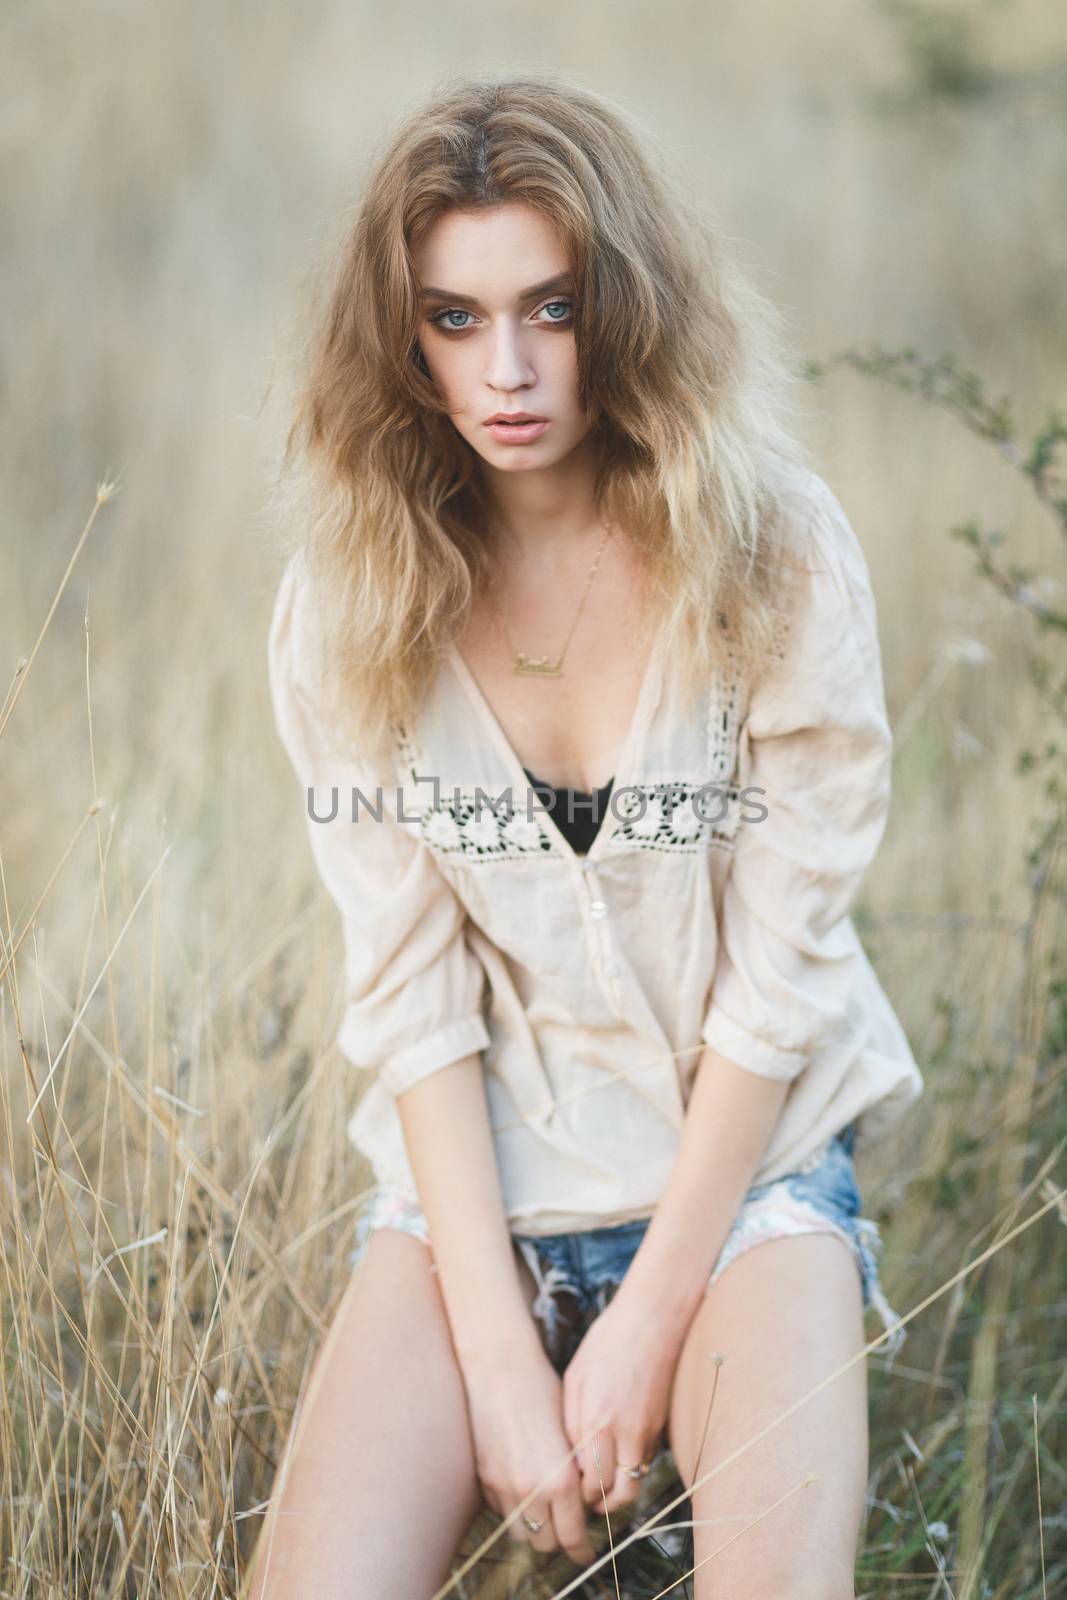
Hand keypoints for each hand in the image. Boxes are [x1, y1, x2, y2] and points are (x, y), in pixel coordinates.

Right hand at [462, 1337, 597, 1567]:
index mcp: (560, 1478)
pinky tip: (522, 1488)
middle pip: (546, 1542)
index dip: (581, 1549)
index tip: (586, 1553)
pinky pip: (500, 1509)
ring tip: (544, 1513)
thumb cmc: (540, 1388)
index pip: (572, 1535)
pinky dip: (513, 1508)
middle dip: (558, 1540)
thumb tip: (580, 1496)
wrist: (498, 1366)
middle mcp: (530, 1489)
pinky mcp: (483, 1477)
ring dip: (534, 1527)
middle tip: (567, 1529)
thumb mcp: (569, 1431)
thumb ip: (573, 1471)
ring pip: (521, 1532)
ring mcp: (502, 1485)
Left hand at [562, 1284, 678, 1513]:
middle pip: (619, 1495)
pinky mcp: (663, 1425)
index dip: (578, 1494)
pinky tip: (617, 1452)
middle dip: (601, 1504)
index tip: (567, 1490)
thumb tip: (571, 1461)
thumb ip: (571, 1424)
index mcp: (598, 1421)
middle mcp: (627, 1433)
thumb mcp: (575, 1379)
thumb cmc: (607, 1343)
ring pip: (636, 1481)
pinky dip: (632, 1465)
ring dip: (619, 1489)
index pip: (589, 1483)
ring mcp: (649, 1431)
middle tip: (586, 1499)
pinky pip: (646, 1459)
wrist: (653, 1319)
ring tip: (600, 1482)